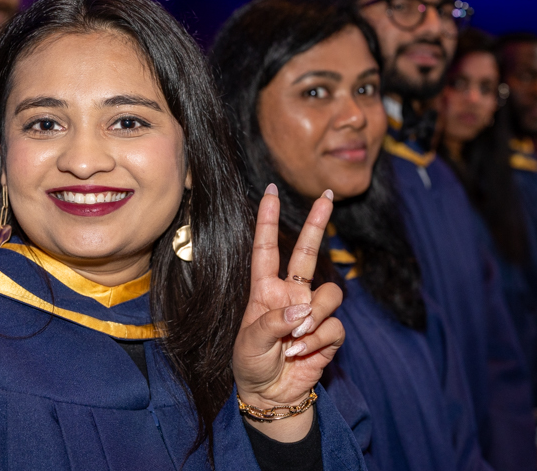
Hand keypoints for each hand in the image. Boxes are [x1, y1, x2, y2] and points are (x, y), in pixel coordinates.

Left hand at [232, 184, 344, 439]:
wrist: (271, 395)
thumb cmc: (251, 364)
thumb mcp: (250, 343)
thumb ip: (273, 323)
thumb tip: (303, 310)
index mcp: (265, 290)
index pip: (266, 248)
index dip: (267, 220)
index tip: (270, 191)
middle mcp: (291, 294)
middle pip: (307, 252)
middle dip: (317, 223)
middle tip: (327, 195)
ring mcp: (311, 312)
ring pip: (329, 294)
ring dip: (314, 319)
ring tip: (294, 341)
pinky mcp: (328, 333)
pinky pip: (334, 326)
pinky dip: (319, 341)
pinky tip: (303, 354)